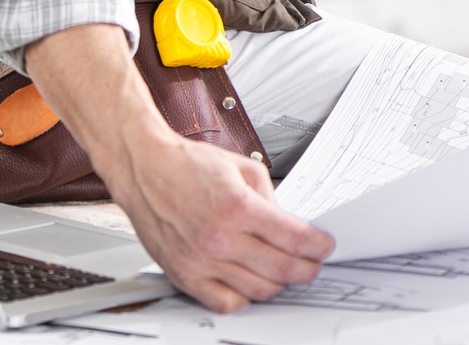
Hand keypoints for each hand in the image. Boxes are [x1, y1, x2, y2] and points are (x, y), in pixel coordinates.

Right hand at [107, 125, 333, 312]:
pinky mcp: (185, 275)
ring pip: (256, 289)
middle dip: (306, 269)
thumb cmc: (186, 165)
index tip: (323, 246)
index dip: (316, 246)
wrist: (145, 169)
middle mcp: (219, 237)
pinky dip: (245, 298)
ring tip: (286, 273)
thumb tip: (287, 224)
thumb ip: (269, 197)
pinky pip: (223, 302)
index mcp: (237, 207)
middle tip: (313, 264)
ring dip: (280, 284)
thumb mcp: (242, 167)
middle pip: (280, 268)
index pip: (292, 238)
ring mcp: (200, 261)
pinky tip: (252, 284)